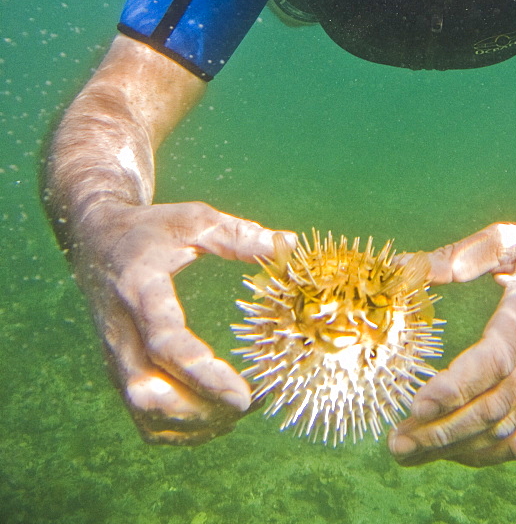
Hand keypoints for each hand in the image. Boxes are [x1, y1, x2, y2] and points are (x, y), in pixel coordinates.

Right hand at [69, 199, 296, 444]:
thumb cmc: (151, 230)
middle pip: (147, 393)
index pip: (164, 343)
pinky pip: (143, 418)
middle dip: (200, 410)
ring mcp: (115, 358)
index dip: (201, 372)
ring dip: (194, 424)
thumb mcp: (192, 219)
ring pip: (145, 414)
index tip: (242, 393)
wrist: (96, 243)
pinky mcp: (118, 373)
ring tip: (239, 410)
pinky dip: (181, 429)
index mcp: (139, 290)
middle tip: (247, 403)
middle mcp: (120, 333)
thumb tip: (288, 245)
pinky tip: (216, 414)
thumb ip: (236, 235)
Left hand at [389, 221, 515, 466]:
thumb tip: (405, 266)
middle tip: (396, 442)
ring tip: (407, 451)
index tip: (419, 402)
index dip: (459, 384)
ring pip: (507, 426)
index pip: (499, 356)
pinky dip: (486, 450)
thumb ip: (459, 256)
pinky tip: (449, 450)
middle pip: (497, 402)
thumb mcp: (513, 238)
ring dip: (456, 445)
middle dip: (444, 428)